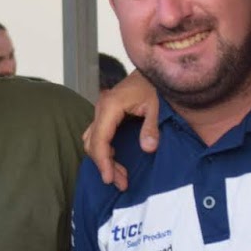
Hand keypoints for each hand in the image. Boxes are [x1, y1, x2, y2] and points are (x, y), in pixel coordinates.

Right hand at [81, 70, 159, 190]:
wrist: (156, 68)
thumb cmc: (156, 84)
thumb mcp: (158, 105)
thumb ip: (152, 127)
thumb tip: (148, 148)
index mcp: (110, 106)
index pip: (99, 140)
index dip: (102, 162)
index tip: (110, 179)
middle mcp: (101, 108)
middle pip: (93, 143)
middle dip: (104, 165)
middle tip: (121, 182)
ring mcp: (102, 111)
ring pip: (92, 140)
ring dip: (103, 159)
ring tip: (120, 176)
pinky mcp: (106, 114)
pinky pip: (98, 136)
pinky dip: (104, 151)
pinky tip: (116, 161)